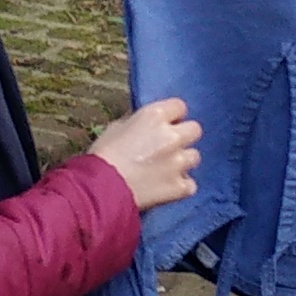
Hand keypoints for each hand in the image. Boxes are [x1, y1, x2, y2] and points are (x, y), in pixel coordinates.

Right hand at [93, 95, 199, 209]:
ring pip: (195, 157)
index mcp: (155, 116)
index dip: (173, 116)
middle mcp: (172, 136)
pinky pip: (190, 184)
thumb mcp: (115, 128)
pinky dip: (181, 186)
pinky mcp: (179, 186)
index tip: (166, 124)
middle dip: (184, 137)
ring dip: (183, 162)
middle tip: (169, 146)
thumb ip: (137, 123)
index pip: (180, 106)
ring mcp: (178, 162)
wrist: (100, 189)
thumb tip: (145, 124)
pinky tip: (168, 187)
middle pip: (195, 130)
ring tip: (167, 169)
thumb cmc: (102, 156)